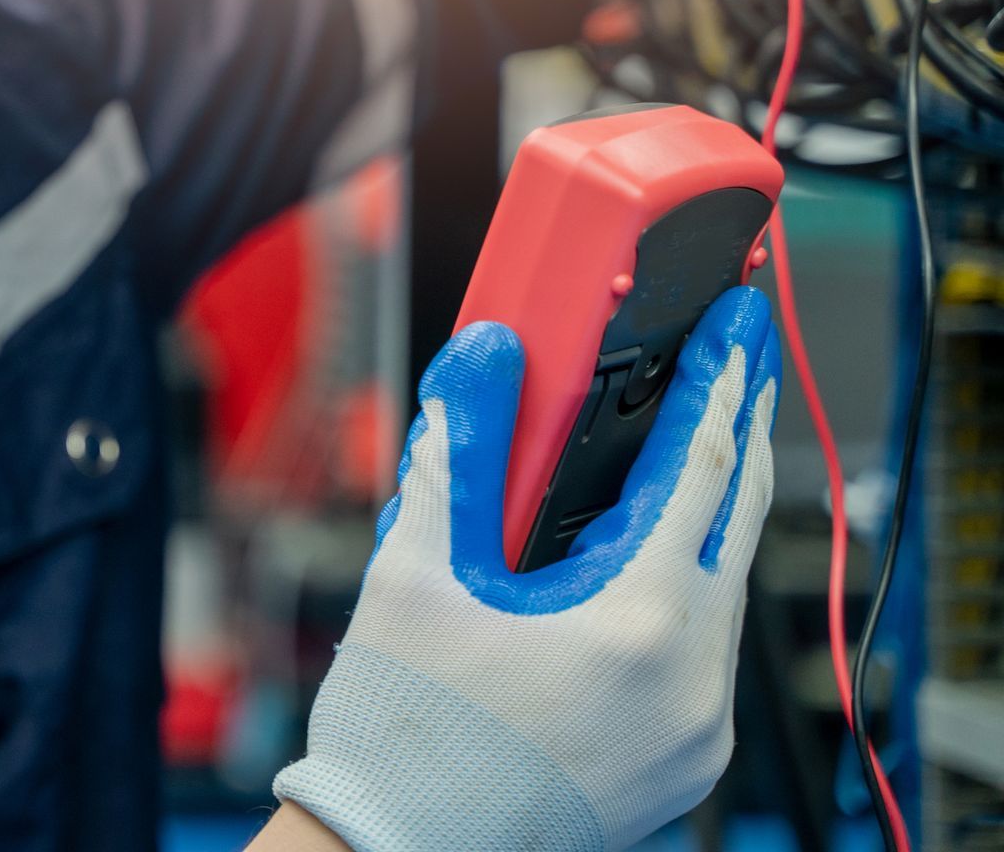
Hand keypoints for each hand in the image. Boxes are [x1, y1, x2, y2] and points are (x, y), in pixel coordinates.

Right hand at [273, 287, 780, 851]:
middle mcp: (689, 685)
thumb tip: (485, 360)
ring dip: (703, 515)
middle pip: (733, 526)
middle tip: (735, 367)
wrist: (396, 851)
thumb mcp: (417, 573)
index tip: (732, 331)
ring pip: (721, 590)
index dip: (716, 385)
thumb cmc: (402, 735)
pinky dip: (685, 586)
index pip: (698, 471)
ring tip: (679, 453)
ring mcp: (698, 733)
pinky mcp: (685, 762)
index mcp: (632, 628)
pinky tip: (646, 558)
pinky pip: (707, 649)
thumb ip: (460, 453)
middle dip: (734, 436)